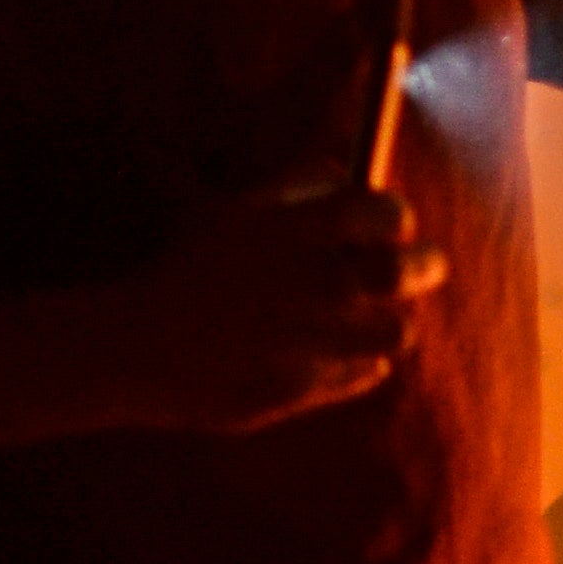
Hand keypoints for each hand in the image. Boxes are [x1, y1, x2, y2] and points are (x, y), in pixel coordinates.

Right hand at [0, 189, 444, 445]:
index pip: (390, 212)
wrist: (140, 349)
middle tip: (418, 267)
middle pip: (415, 270)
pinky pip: (369, 371)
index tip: (388, 224)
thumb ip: (301, 186)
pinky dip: (357, 361)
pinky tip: (324, 350)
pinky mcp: (313, 387)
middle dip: (422, 265)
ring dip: (386, 319)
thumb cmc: (192, 270)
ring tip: (360, 315)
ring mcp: (318, 340)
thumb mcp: (239, 211)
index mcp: (301, 229)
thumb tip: (353, 176)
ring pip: (399, 329)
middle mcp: (320, 283)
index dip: (393, 217)